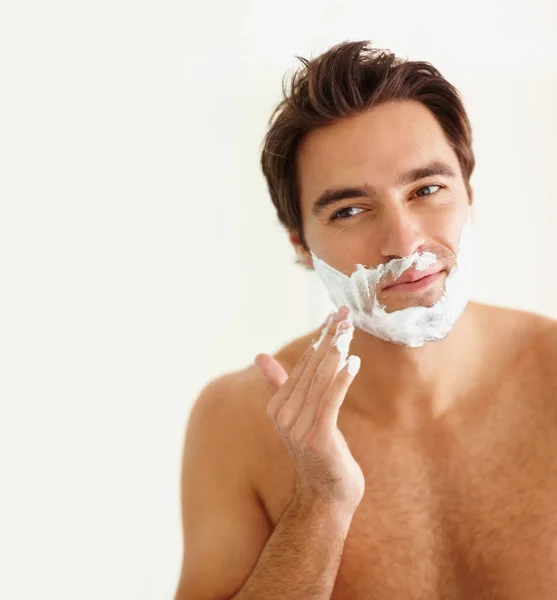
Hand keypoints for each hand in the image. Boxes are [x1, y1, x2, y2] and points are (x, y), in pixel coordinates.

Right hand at [254, 306, 363, 517]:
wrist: (326, 497)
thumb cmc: (317, 452)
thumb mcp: (298, 416)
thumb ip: (280, 384)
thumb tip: (259, 356)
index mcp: (278, 406)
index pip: (300, 364)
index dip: (319, 338)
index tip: (335, 316)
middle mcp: (284, 415)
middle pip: (310, 367)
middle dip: (330, 338)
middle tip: (346, 313)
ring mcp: (299, 428)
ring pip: (320, 380)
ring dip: (336, 352)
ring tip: (349, 330)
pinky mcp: (318, 438)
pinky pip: (331, 401)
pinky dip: (342, 379)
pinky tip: (354, 361)